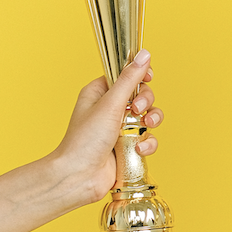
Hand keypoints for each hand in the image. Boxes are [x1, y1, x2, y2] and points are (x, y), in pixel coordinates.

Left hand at [51, 49, 163, 204]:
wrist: (79, 177)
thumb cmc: (85, 140)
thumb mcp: (110, 104)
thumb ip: (130, 79)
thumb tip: (144, 55)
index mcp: (100, 93)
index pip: (126, 75)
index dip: (140, 75)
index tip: (148, 78)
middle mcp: (110, 109)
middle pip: (142, 95)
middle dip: (146, 101)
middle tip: (138, 109)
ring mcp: (120, 129)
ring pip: (149, 117)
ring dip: (152, 121)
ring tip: (145, 126)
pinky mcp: (128, 146)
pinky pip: (148, 138)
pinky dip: (147, 143)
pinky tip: (139, 148)